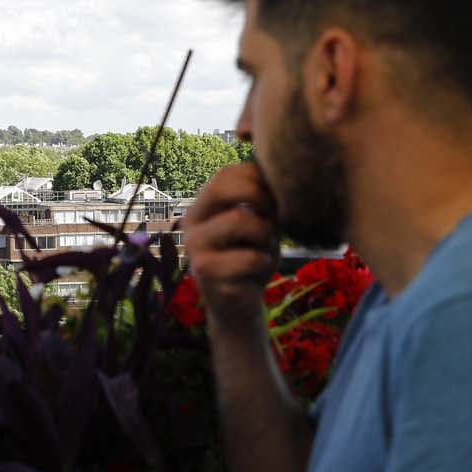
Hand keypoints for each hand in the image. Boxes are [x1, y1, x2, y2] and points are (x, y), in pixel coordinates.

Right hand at [182, 163, 279, 330]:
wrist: (239, 305)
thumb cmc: (250, 258)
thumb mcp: (257, 223)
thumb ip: (261, 199)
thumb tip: (281, 166)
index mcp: (202, 207)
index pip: (226, 173)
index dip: (259, 178)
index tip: (275, 202)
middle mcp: (190, 222)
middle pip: (224, 186)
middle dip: (261, 199)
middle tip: (273, 222)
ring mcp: (194, 246)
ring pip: (242, 219)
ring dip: (266, 236)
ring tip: (264, 250)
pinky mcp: (205, 271)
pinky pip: (250, 256)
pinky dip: (265, 263)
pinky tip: (258, 272)